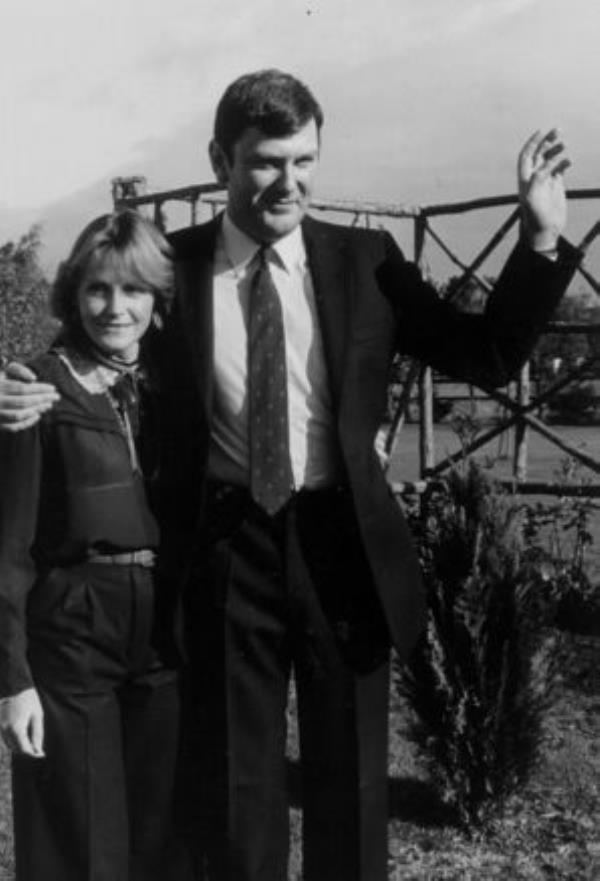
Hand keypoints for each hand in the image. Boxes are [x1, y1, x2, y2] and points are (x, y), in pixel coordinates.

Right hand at [0, 362, 58, 431]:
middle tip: (56, 397)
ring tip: (48, 405)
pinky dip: (27, 422)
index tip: (53, 388)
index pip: (21, 388)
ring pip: (18, 415)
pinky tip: (37, 415)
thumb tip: (33, 379)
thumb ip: (19, 370)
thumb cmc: (1, 382)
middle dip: (42, 399)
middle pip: (22, 402)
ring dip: (37, 410)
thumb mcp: (6, 371)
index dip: (39, 389)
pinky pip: (13, 427)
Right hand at [0, 688, 44, 756]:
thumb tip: (38, 751)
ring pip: (10, 746)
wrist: (14, 686)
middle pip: (16, 750)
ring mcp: (0, 729)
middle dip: (28, 751)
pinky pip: (6, 740)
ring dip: (20, 747)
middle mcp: (5, 731)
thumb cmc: (29, 699)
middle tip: (38, 749)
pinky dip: (14, 741)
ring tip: (31, 741)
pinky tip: (23, 734)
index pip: (24, 750)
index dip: (34, 755)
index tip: (42, 755)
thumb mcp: (37, 716)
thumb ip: (37, 735)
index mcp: (17, 728)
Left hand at [518, 129, 569, 252]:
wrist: (545, 231)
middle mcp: (534, 178)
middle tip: (557, 130)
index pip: (526, 156)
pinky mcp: (555, 186)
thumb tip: (548, 162)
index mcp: (525, 179)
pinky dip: (564, 162)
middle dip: (546, 141)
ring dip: (556, 150)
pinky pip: (559, 169)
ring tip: (564, 144)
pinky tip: (568, 161)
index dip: (532, 143)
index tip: (540, 131)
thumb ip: (538, 179)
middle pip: (538, 154)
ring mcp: (545, 181)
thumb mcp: (533, 198)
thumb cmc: (535, 218)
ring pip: (550, 159)